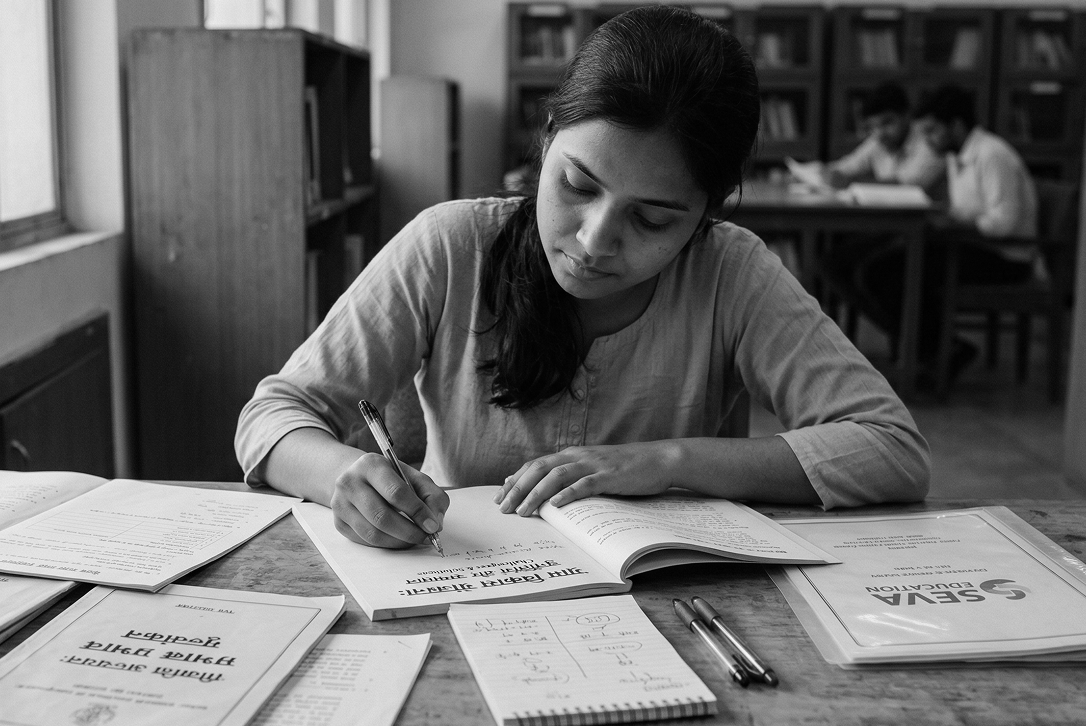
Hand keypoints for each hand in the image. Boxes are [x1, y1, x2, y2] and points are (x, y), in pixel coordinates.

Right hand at [329, 452, 448, 547]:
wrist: (358, 478)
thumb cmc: (391, 479)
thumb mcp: (414, 477)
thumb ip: (431, 496)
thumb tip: (435, 522)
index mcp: (370, 465)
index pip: (396, 492)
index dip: (417, 512)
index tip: (433, 525)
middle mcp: (349, 482)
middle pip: (382, 516)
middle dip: (409, 531)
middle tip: (426, 537)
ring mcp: (340, 504)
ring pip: (373, 533)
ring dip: (399, 541)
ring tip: (414, 539)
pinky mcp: (339, 522)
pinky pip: (365, 541)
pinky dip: (386, 544)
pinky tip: (398, 539)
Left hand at [494, 442, 674, 515]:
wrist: (658, 459)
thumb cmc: (625, 468)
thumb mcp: (593, 468)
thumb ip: (571, 475)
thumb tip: (546, 490)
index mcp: (572, 455)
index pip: (535, 465)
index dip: (515, 479)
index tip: (499, 496)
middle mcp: (578, 456)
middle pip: (539, 469)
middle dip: (518, 488)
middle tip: (503, 508)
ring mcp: (593, 465)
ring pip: (556, 476)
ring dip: (536, 494)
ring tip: (523, 511)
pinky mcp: (609, 476)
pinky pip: (584, 484)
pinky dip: (567, 494)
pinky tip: (554, 506)